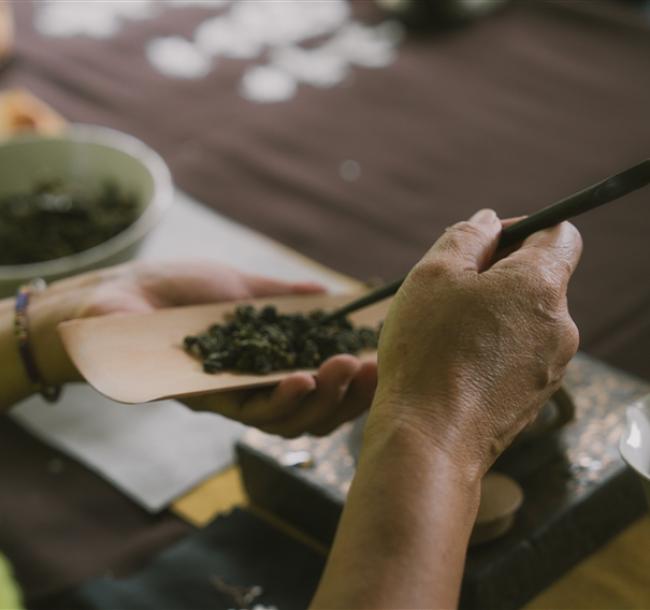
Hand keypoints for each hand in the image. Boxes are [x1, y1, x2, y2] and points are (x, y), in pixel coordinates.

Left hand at [26, 260, 376, 435]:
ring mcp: (230, 400)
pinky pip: (249, 411)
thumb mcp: (241, 288)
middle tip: (371, 369)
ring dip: (322, 398)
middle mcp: (255, 391)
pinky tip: (303, 379)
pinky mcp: (204, 401)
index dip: (355, 380)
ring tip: (344, 369)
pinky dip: (280, 398)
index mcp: (269, 367)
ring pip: (288, 420)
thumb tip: (330, 294)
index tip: (383, 358)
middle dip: (348, 395)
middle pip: (314, 411)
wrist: (116, 297)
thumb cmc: (176, 292)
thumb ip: (283, 297)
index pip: (323, 385)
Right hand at [368, 209, 581, 476]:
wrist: (430, 439)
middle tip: (449, 292)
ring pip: (525, 319)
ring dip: (491, 314)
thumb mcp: (434, 275)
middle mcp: (560, 326)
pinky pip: (519, 354)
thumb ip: (466, 236)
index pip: (560, 234)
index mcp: (541, 286)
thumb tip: (489, 221)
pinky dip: (492, 348)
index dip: (523, 228)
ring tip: (445, 333)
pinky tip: (455, 363)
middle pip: (538, 279)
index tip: (485, 243)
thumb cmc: (428, 352)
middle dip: (496, 275)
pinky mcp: (536, 395)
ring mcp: (552, 366)